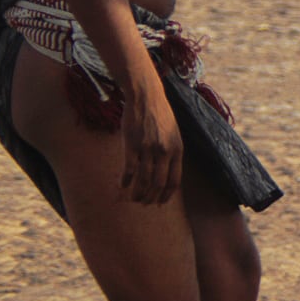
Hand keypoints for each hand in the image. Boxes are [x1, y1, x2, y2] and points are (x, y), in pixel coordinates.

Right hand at [118, 79, 183, 205]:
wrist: (146, 96)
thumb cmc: (160, 115)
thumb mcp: (173, 134)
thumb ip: (172, 153)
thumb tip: (167, 174)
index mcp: (177, 150)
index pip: (174, 181)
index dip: (166, 195)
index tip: (160, 203)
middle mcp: (164, 152)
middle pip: (158, 184)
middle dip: (151, 198)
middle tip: (144, 203)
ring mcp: (148, 149)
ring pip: (143, 180)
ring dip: (138, 193)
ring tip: (133, 198)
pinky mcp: (132, 144)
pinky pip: (130, 169)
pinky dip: (125, 181)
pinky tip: (122, 185)